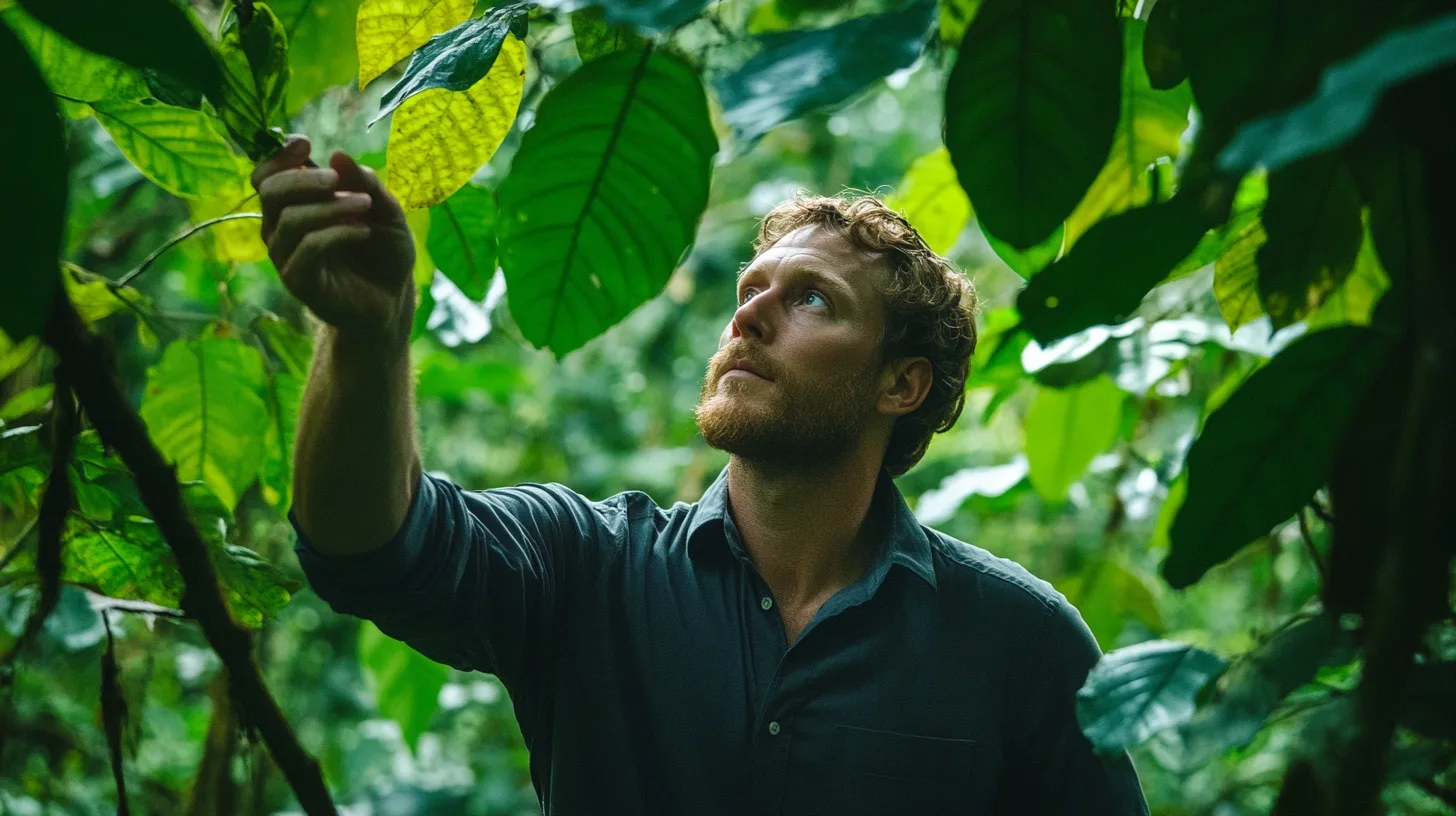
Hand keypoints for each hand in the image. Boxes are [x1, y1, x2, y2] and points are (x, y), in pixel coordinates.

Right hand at [251, 136, 416, 345]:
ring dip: (330, 206)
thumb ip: (366, 184)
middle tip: (336, 180)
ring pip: (290, 219)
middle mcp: (281, 230)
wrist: (393, 298)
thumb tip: (338, 156)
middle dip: (303, 179)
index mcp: (294, 206)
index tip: (304, 144)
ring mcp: (287, 257)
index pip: (266, 177)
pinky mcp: (299, 282)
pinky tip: (363, 232)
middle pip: (270, 192)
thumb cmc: (384, 251)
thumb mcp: (386, 211)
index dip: (278, 157)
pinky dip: (338, 233)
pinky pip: (308, 248)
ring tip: (365, 206)